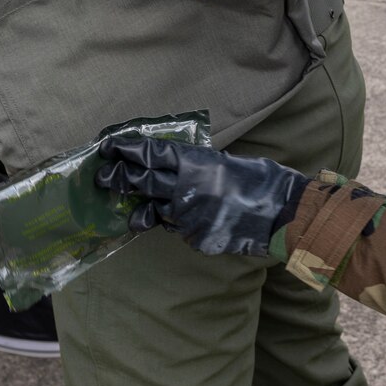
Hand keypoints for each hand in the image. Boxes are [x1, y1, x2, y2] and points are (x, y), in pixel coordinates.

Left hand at [96, 136, 308, 257]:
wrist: (282, 214)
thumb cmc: (261, 181)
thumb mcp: (226, 162)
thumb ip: (198, 165)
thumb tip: (178, 164)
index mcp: (194, 163)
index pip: (150, 153)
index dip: (126, 149)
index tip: (109, 147)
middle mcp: (185, 189)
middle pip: (141, 181)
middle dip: (118, 177)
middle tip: (102, 176)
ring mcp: (188, 216)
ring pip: (155, 210)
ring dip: (144, 208)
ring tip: (132, 211)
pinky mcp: (195, 238)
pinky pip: (179, 230)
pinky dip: (180, 225)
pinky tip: (189, 222)